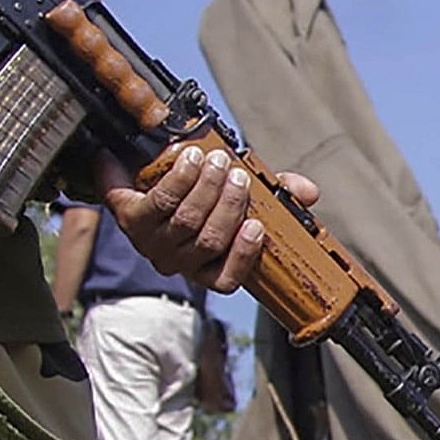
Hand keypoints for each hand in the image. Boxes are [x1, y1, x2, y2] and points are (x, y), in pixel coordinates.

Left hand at [110, 146, 317, 294]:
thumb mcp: (236, 192)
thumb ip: (274, 193)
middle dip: (227, 205)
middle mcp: (176, 260)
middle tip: (238, 175)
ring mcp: (150, 242)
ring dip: (205, 187)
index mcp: (204, 265)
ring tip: (217, 161)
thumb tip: (310, 192)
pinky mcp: (129, 218)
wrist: (137, 173)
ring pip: (186, 220)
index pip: (226, 279)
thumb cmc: (193, 190)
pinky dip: (179, 179)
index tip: (257, 225)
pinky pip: (159, 203)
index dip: (242, 255)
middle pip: (208, 240)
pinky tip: (191, 160)